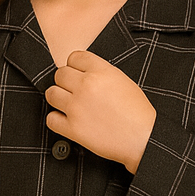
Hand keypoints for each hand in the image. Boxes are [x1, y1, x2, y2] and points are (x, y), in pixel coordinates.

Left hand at [45, 50, 155, 172]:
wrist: (143, 138)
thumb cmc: (138, 112)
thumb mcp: (123, 81)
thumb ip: (101, 73)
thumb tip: (82, 73)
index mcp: (101, 71)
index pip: (74, 57)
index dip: (75, 66)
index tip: (78, 75)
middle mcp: (86, 86)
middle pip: (60, 74)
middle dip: (66, 82)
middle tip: (74, 92)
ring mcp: (77, 107)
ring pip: (51, 94)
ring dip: (58, 99)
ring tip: (69, 105)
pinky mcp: (73, 128)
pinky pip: (51, 119)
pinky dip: (57, 120)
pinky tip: (67, 121)